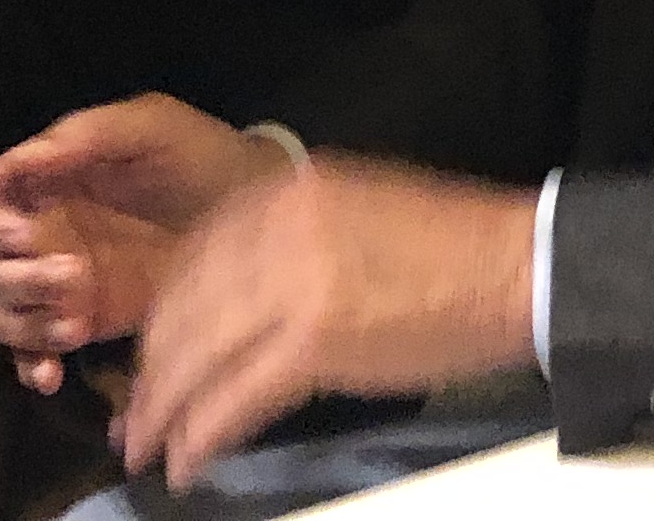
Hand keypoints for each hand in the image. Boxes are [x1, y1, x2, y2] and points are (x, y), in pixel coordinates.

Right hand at [0, 97, 282, 393]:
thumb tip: (24, 159)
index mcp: (43, 180)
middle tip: (74, 276)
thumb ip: (86, 134)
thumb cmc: (199, 157)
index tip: (23, 236)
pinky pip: (29, 351)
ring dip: (22, 323)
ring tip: (76, 324)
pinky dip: (29, 364)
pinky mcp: (79, 320)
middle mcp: (37, 231)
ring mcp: (54, 280)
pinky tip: (55, 372)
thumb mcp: (151, 127)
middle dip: (14, 278)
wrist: (252, 211)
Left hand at [116, 158, 539, 488]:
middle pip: (184, 307)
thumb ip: (294, 240)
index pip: (196, 256)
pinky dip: (201, 436)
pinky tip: (188, 462)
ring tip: (146, 448)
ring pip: (197, 355)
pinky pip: (233, 397)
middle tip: (133, 415)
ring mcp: (294, 282)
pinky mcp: (314, 340)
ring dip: (163, 410)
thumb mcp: (360, 211)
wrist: (519, 266)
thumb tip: (241, 301)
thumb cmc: (456, 249)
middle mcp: (280, 227)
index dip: (164, 316)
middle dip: (151, 370)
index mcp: (291, 191)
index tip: (151, 355)